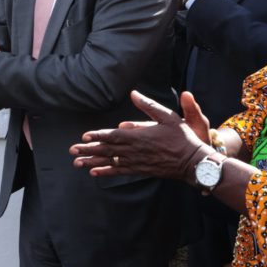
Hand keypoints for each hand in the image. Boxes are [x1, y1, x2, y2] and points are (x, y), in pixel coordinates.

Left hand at [69, 90, 208, 181]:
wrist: (193, 162)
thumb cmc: (182, 137)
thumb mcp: (168, 116)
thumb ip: (148, 106)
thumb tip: (133, 93)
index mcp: (139, 136)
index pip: (113, 135)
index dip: (98, 136)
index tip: (84, 137)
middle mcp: (135, 150)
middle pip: (107, 150)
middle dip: (88, 150)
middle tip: (72, 150)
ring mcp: (137, 162)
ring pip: (110, 162)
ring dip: (93, 162)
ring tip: (77, 163)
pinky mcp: (141, 170)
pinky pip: (120, 171)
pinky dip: (106, 172)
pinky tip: (94, 173)